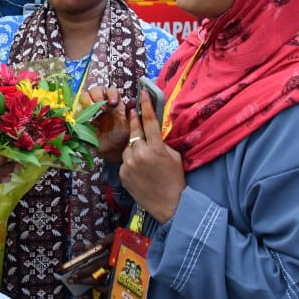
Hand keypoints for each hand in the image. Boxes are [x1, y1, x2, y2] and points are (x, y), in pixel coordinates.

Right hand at [84, 85, 128, 162]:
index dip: (111, 94)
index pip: (111, 91)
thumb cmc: (122, 136)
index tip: (113, 103)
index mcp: (114, 102)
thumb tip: (133, 102)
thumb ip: (131, 114)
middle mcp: (101, 103)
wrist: (112, 149)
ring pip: (84, 96)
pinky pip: (76, 109)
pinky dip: (77, 111)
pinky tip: (82, 118)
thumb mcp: (130, 126)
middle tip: (101, 109)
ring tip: (91, 114)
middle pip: (95, 90)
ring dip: (86, 102)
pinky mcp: (81, 116)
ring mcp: (90, 109)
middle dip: (97, 96)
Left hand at [119, 93, 185, 223]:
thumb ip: (161, 143)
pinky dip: (130, 160)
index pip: (150, 121)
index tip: (143, 93)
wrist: (169, 204)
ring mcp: (129, 164)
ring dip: (133, 146)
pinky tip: (139, 168)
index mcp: (156, 148)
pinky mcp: (122, 174)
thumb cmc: (175, 179)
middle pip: (134, 130)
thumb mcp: (173, 156)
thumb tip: (152, 134)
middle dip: (134, 120)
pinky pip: (125, 160)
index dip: (146, 105)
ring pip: (127, 147)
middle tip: (132, 110)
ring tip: (143, 154)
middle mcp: (140, 154)